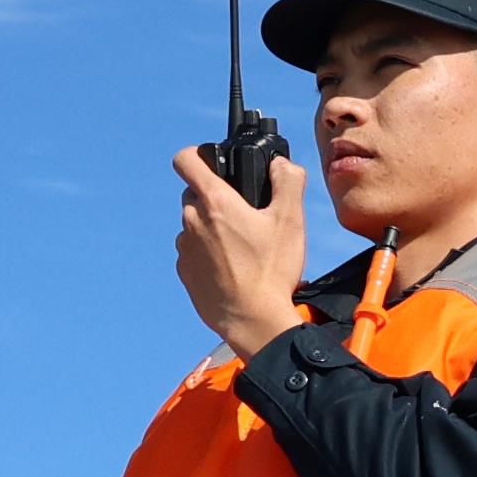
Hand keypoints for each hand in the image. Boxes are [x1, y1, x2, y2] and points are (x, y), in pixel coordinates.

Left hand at [171, 140, 311, 356]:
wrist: (254, 321)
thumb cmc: (271, 271)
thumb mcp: (291, 220)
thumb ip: (288, 181)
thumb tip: (281, 163)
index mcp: (215, 201)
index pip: (186, 159)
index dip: (198, 155)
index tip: (212, 164)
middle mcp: (192, 220)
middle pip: (195, 193)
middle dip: (215, 198)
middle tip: (244, 216)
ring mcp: (185, 248)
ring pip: (194, 224)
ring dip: (211, 228)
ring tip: (241, 248)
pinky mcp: (185, 272)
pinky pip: (193, 252)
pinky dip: (207, 254)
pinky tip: (232, 269)